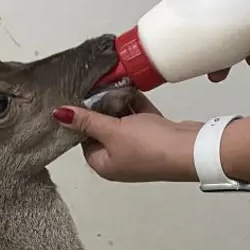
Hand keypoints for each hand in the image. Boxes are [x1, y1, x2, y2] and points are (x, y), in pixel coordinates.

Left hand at [52, 94, 199, 182]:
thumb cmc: (149, 147)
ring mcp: (139, 149)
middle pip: (103, 130)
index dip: (81, 121)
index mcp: (104, 165)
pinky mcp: (155, 136)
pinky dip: (135, 104)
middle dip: (101, 109)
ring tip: (112, 84)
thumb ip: (86, 120)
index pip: (83, 141)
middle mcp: (120, 160)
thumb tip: (58, 115)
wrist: (191, 149)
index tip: (79, 99)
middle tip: (95, 87)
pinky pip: (140, 118)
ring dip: (119, 104)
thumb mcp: (112, 131)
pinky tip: (130, 87)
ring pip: (122, 122)